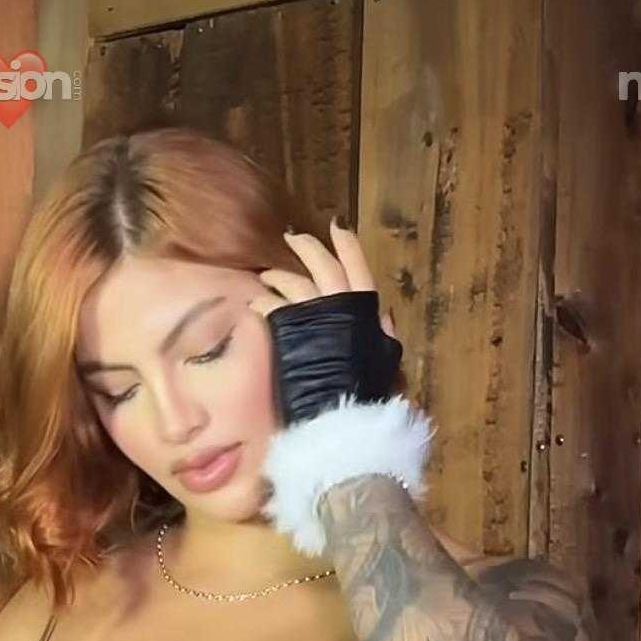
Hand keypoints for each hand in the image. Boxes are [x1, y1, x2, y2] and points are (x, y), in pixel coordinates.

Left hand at [253, 220, 403, 426]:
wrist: (341, 414)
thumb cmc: (367, 392)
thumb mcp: (385, 361)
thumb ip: (382, 334)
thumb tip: (382, 314)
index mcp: (364, 310)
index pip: (357, 267)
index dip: (347, 245)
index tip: (336, 226)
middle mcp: (338, 304)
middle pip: (321, 264)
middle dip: (306, 246)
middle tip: (292, 238)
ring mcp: (310, 314)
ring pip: (292, 282)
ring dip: (278, 275)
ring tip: (266, 277)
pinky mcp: (285, 329)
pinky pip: (270, 306)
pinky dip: (262, 303)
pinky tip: (255, 304)